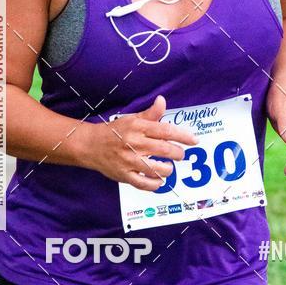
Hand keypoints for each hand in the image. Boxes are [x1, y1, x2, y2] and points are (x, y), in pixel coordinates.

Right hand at [82, 95, 197, 190]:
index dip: (183, 136)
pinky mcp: (124, 175)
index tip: (194, 140)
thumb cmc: (115, 131)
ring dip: (168, 169)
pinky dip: (154, 184)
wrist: (90, 145)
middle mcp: (135, 144)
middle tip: (180, 154)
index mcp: (138, 128)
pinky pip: (143, 184)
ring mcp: (129, 161)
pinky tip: (159, 181)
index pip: (166, 131)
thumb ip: (151, 113)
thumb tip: (162, 100)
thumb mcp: (132, 119)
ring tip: (168, 167)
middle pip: (165, 150)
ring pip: (156, 169)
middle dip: (178, 153)